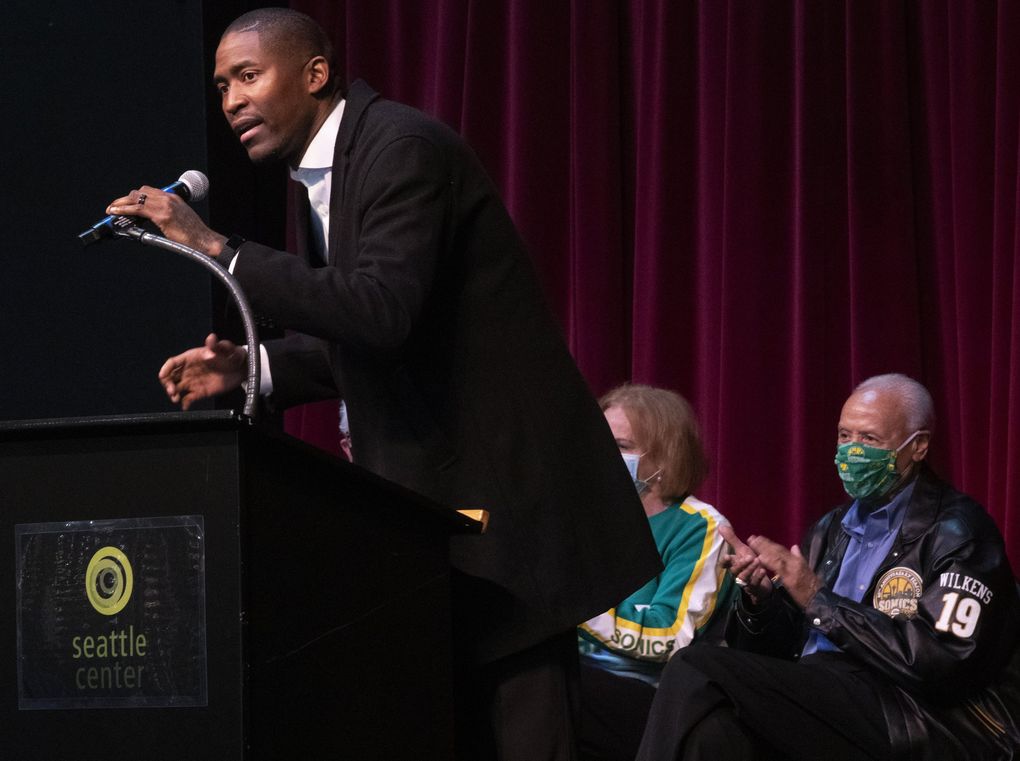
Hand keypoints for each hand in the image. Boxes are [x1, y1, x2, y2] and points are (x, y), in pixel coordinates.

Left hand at [106, 186, 226, 256]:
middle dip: (125, 198)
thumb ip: (166, 215)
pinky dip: (124, 209)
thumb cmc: (195, 234)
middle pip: (140, 191)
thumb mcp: (180, 219)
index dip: (135, 196)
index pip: (149, 191)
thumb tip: (152, 219)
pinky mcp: (163, 216)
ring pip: (136, 198)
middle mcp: (169, 199)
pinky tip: (116, 212)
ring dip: (121, 203)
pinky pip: (138, 209)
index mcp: (174, 198)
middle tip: (115, 206)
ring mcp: (166, 206)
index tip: (126, 202)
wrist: (206, 241)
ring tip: (112, 209)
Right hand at [158, 333, 245, 408]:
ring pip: (177, 388)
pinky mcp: (200, 392)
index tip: (162, 376)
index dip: (166, 369)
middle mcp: (189, 370)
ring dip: (173, 394)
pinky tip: (185, 406)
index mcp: (191, 358)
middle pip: (170, 377)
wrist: (241, 368)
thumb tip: (211, 338)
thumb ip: (217, 345)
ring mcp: (193, 382)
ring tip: (176, 398)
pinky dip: (185, 403)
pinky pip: (188, 399)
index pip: (173, 363)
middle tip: (172, 391)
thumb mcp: (225, 348)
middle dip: (167, 384)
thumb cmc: (232, 355)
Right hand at [719, 523, 773, 605]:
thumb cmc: (750, 563)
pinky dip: (758, 577)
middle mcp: (737, 573)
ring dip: (750, 569)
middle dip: (741, 564)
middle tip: (749, 557)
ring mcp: (745, 581)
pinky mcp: (754, 587)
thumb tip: (721, 526)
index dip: (725, 561)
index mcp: (733, 563)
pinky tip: (763, 570)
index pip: (724, 564)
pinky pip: (754, 583)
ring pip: (744, 577)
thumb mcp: (742, 550)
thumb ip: (731, 539)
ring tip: (757, 561)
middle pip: (734, 570)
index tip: (728, 556)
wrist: (761, 579)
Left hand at [746, 535, 822, 608]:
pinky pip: (778, 568)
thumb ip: (799, 557)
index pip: (781, 549)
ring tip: (752, 543)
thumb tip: (794, 546)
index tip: (760, 538)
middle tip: (752, 538)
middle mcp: (794, 562)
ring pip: (776, 556)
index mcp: (797, 560)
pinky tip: (760, 557)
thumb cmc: (812, 586)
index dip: (770, 543)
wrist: (818, 598)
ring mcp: (792, 569)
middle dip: (764, 544)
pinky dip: (769, 561)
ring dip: (763, 549)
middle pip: (777, 550)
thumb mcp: (807, 569)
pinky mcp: (789, 578)